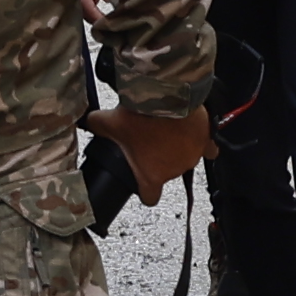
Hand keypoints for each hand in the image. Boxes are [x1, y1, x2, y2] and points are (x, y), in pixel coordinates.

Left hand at [91, 101, 214, 193]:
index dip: (145, 190)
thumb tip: (87, 122)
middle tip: (148, 140)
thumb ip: (96, 126)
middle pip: (167, 173)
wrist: (169, 98)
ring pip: (186, 159)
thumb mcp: (109, 122)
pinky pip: (209, 149)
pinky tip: (196, 133)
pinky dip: (203, 142)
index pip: (150, 197)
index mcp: (152, 175)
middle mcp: (174, 170)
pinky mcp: (206, 141)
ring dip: (178, 148)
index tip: (142, 181)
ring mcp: (192, 157)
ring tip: (167, 130)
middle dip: (158, 159)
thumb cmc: (142, 116)